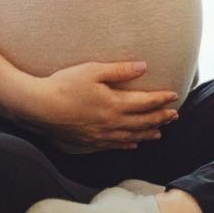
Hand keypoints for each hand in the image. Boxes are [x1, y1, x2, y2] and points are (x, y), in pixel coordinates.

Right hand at [15, 60, 181, 151]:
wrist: (39, 107)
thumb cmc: (64, 84)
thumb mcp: (93, 70)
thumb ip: (120, 70)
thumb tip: (144, 67)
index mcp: (115, 104)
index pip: (146, 103)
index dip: (161, 99)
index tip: (174, 96)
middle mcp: (111, 123)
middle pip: (142, 122)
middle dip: (160, 118)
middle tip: (174, 116)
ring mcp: (100, 135)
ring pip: (131, 137)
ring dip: (147, 134)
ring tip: (159, 133)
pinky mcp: (89, 142)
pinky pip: (114, 146)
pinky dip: (127, 145)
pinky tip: (132, 145)